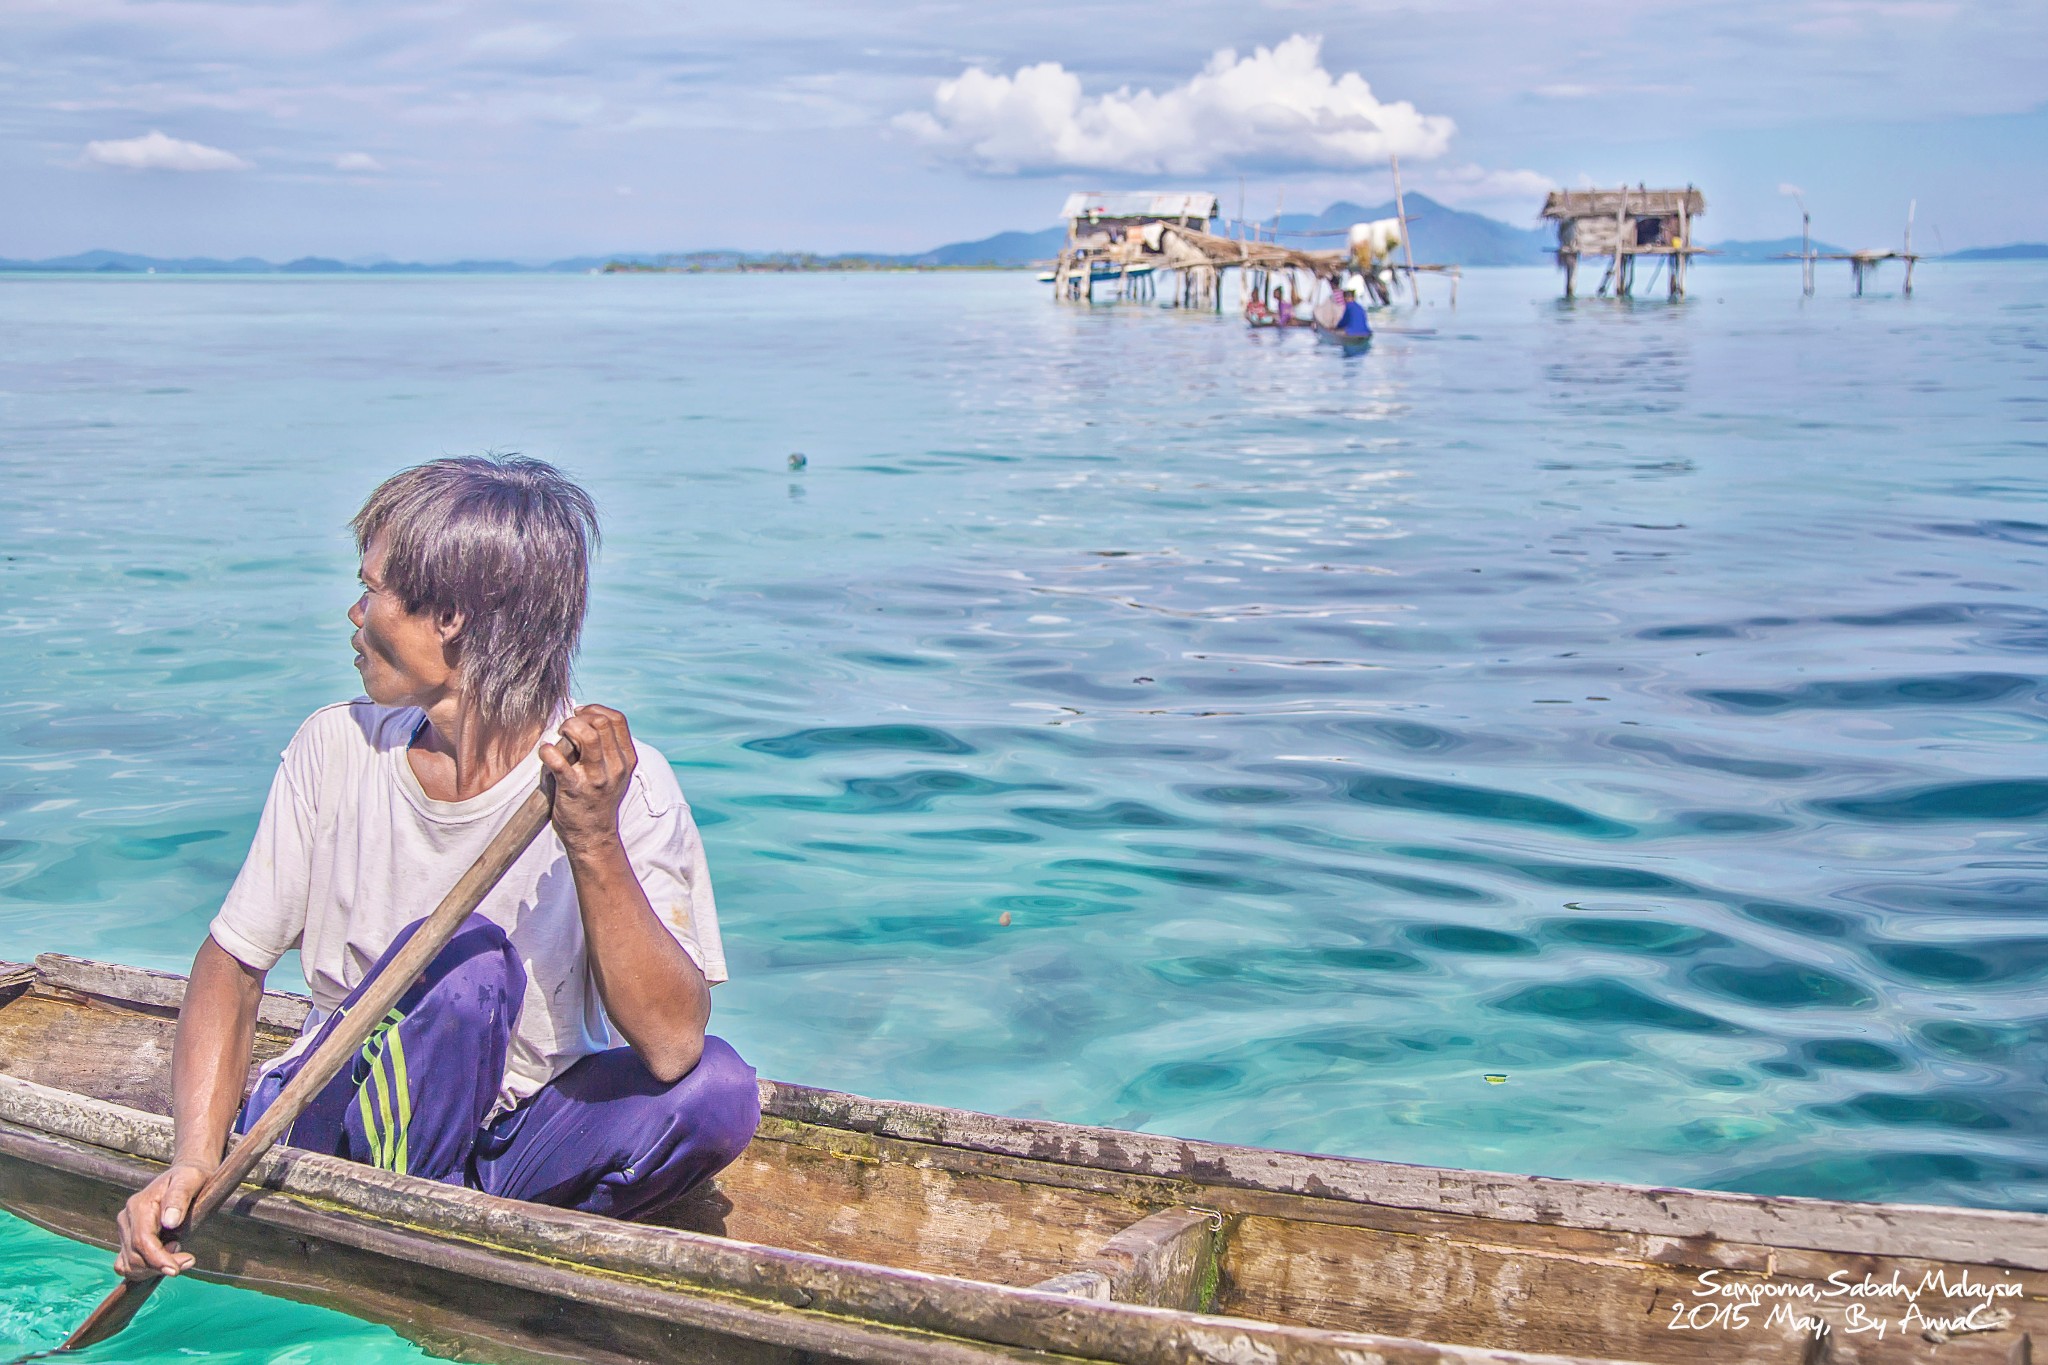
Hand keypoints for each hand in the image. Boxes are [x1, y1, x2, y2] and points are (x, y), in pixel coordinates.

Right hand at [115, 1159, 210, 1278]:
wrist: (184, 1176)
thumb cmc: (190, 1177)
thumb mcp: (191, 1179)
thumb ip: (180, 1197)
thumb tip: (170, 1222)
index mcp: (139, 1205)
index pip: (142, 1241)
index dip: (157, 1259)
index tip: (176, 1270)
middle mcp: (126, 1218)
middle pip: (135, 1256)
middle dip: (160, 1265)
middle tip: (189, 1259)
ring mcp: (125, 1230)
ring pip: (129, 1264)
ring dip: (153, 1269)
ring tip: (180, 1256)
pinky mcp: (128, 1239)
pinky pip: (127, 1264)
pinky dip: (144, 1269)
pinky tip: (165, 1261)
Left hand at [541, 704, 638, 854]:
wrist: (593, 835)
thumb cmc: (598, 799)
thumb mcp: (615, 772)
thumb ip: (608, 748)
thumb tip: (584, 718)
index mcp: (627, 759)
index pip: (617, 719)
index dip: (595, 709)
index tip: (580, 714)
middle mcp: (615, 766)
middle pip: (601, 723)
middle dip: (579, 717)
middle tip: (567, 728)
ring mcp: (596, 778)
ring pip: (587, 735)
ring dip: (568, 728)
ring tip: (560, 736)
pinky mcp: (574, 789)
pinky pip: (558, 761)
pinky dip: (548, 751)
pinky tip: (546, 752)